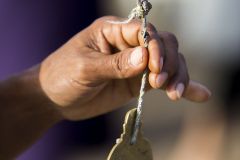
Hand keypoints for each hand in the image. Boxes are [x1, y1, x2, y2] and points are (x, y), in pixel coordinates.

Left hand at [39, 16, 210, 119]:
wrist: (55, 98)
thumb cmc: (62, 76)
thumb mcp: (84, 68)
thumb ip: (114, 63)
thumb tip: (145, 58)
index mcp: (113, 31)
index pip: (145, 31)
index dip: (156, 47)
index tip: (155, 69)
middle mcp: (128, 44)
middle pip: (164, 44)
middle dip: (170, 63)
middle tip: (161, 84)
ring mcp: (135, 63)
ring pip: (169, 62)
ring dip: (178, 75)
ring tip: (175, 94)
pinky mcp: (138, 81)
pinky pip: (163, 81)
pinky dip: (182, 86)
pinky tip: (198, 95)